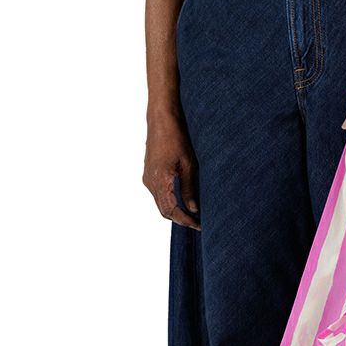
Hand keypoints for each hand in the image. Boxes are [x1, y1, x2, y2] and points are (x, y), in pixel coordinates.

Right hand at [143, 112, 199, 229]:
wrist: (161, 120)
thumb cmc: (176, 138)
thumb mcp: (189, 165)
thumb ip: (189, 189)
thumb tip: (193, 209)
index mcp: (160, 181)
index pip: (172, 210)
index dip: (185, 221)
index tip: (198, 226)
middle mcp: (150, 182)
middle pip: (164, 211)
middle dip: (180, 219)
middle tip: (197, 223)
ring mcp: (147, 178)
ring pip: (160, 204)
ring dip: (175, 212)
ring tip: (191, 215)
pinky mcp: (148, 174)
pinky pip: (158, 195)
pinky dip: (169, 202)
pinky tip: (181, 201)